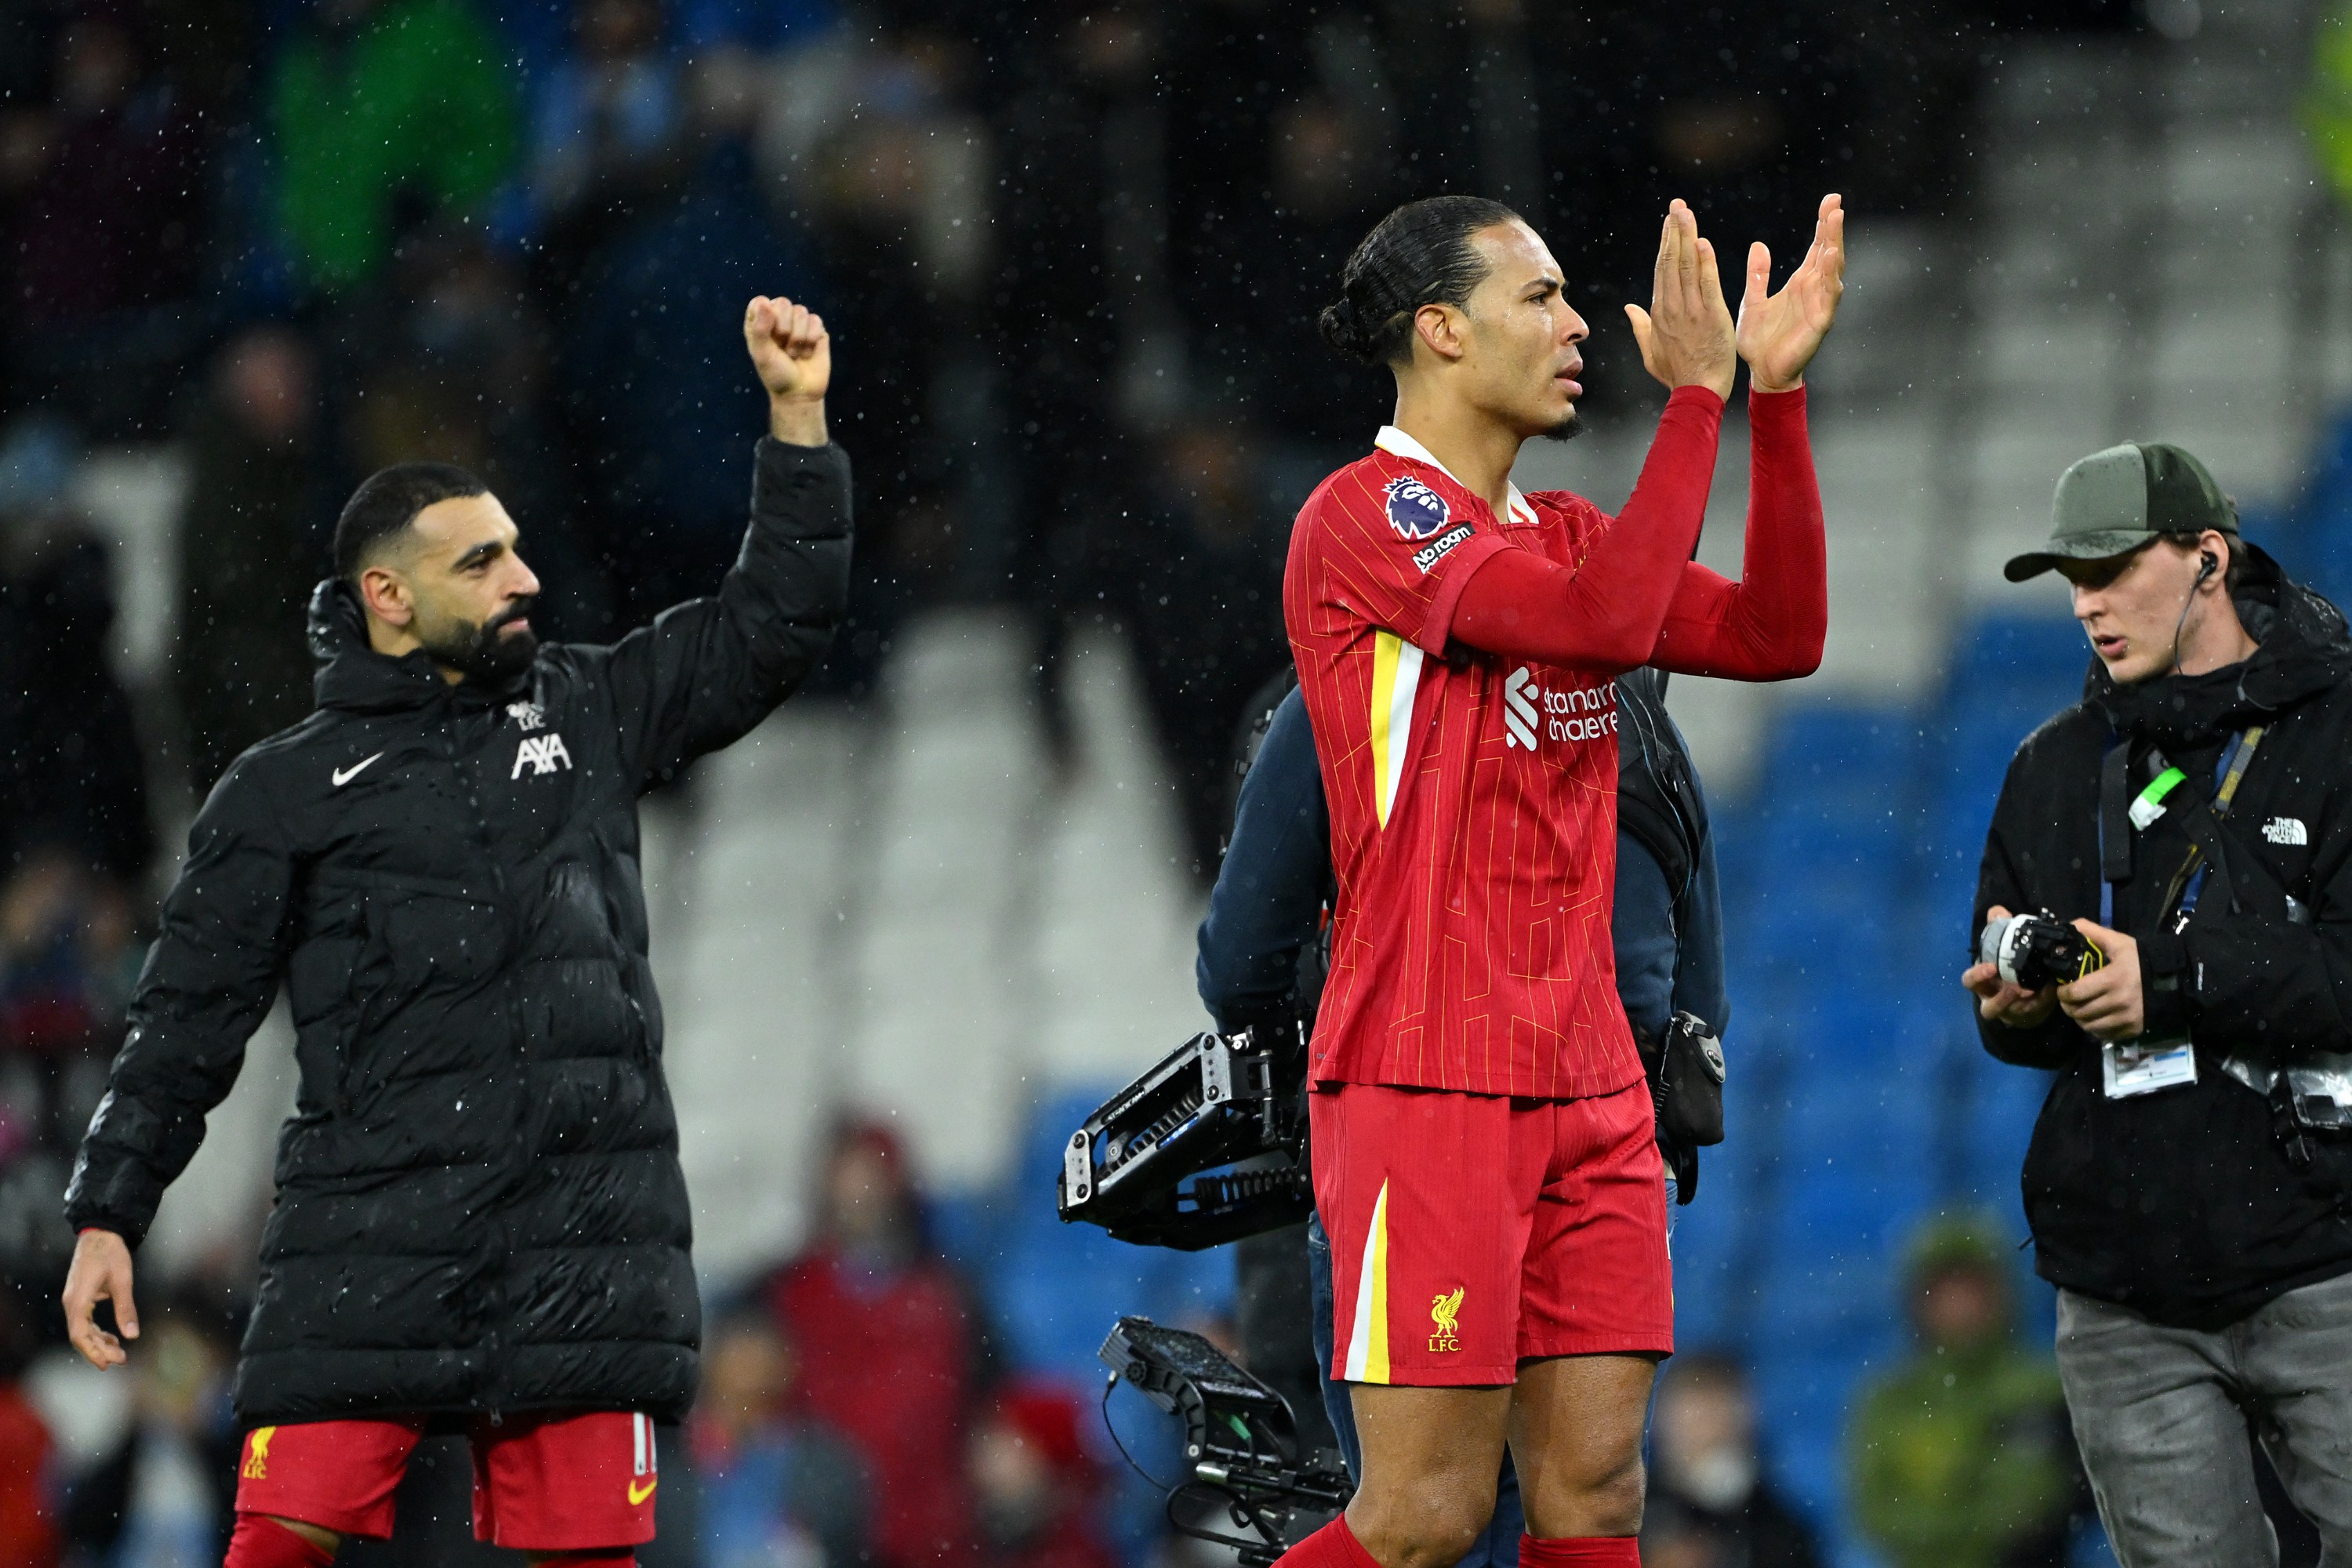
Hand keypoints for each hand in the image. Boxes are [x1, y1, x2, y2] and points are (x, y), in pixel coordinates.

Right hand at [62, 1229, 137, 1369]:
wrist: (101, 1233)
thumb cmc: (111, 1254)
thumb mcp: (123, 1280)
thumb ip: (126, 1308)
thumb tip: (133, 1335)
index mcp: (78, 1299)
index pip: (80, 1334)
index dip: (93, 1351)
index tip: (107, 1363)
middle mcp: (71, 1302)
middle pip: (80, 1335)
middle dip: (99, 1350)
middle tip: (121, 1360)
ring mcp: (74, 1300)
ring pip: (82, 1330)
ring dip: (99, 1343)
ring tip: (119, 1353)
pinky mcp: (80, 1298)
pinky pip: (85, 1321)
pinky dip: (98, 1332)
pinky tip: (112, 1339)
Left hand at [743, 295, 829, 444]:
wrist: (800, 393)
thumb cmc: (776, 374)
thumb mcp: (761, 354)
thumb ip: (760, 328)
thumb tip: (766, 302)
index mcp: (759, 323)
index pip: (760, 302)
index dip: (765, 316)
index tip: (767, 336)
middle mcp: (778, 319)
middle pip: (783, 303)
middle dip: (784, 328)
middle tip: (782, 347)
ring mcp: (799, 323)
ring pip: (801, 311)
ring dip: (798, 337)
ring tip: (795, 353)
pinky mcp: (817, 329)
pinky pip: (816, 320)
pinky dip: (811, 339)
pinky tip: (808, 352)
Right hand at [1624, 200, 1736, 402]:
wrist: (1698, 392)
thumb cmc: (1677, 375)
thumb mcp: (1652, 352)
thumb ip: (1641, 326)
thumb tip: (1629, 308)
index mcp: (1659, 313)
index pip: (1661, 270)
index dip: (1666, 243)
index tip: (1669, 222)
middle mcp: (1672, 308)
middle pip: (1670, 261)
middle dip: (1674, 230)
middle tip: (1677, 205)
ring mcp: (1690, 311)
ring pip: (1685, 267)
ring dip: (1686, 237)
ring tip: (1686, 212)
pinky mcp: (1711, 317)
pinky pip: (1706, 285)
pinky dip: (1704, 263)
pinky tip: (1701, 242)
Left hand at [1737, 193, 1844, 393]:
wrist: (1762, 372)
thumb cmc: (1760, 340)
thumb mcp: (1753, 300)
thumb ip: (1758, 274)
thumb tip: (1759, 245)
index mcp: (1800, 283)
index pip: (1816, 247)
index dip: (1823, 224)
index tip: (1830, 200)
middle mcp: (1814, 290)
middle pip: (1828, 252)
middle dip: (1833, 228)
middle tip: (1835, 203)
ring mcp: (1820, 304)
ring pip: (1832, 270)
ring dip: (1835, 246)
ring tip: (1835, 223)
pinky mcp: (1820, 322)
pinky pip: (1828, 296)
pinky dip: (1830, 277)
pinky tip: (1829, 259)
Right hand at [1963, 904, 2058, 1027]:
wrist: (2030, 993)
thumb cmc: (2011, 969)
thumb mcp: (2006, 951)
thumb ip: (2000, 930)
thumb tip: (1996, 911)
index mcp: (1984, 981)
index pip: (1970, 980)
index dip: (1977, 975)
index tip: (1991, 967)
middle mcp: (1991, 997)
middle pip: (1983, 1003)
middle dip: (1993, 993)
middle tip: (2007, 982)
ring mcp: (2007, 1010)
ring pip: (1998, 1011)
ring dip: (2009, 1001)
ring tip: (2024, 991)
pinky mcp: (2024, 1015)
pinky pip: (2029, 1011)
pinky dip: (2038, 1002)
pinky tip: (2047, 991)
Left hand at [2058, 918, 2142, 1041]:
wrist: (2176, 980)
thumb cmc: (2143, 960)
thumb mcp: (2120, 943)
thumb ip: (2093, 933)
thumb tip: (2069, 925)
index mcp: (2112, 979)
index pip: (2075, 993)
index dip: (2063, 992)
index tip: (2061, 988)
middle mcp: (2118, 1002)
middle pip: (2079, 1012)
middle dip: (2068, 1005)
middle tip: (2068, 999)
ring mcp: (2126, 1018)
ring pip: (2089, 1026)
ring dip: (2079, 1018)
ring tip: (2079, 1009)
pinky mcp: (2133, 1030)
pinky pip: (2104, 1035)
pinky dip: (2095, 1028)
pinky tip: (2095, 1018)